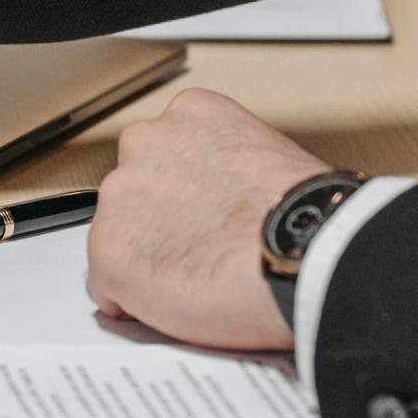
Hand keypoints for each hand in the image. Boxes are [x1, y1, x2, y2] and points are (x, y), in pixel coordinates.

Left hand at [86, 88, 328, 350]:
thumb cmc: (309, 218)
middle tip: (201, 248)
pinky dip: (136, 302)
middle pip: (136, 190)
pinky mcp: (108, 252)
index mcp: (189, 113)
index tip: (206, 213)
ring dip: (147, 259)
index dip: (187, 193)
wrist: (309, 257)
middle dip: (159, 220)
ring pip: (120, 236)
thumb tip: (223, 195)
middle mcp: (144, 143)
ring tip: (199, 278)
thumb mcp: (270, 155)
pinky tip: (179, 304)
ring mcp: (119, 198)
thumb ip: (227, 165)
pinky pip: (110, 287)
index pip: (166, 152)